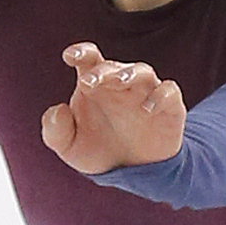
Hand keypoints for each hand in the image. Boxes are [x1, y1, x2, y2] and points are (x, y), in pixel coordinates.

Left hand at [41, 43, 185, 174]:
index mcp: (95, 84)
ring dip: (130, 74)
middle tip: (89, 82)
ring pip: (142, 71)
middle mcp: (121, 84)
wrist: (134, 172)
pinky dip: (161, 95)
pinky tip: (148, 108)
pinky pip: (169, 91)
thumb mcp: (70, 149)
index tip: (69, 56)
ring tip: (119, 83)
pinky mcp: (170, 108)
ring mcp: (146, 93)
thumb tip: (57, 110)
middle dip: (102, 71)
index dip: (81, 52)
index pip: (89, 59)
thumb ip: (55, 132)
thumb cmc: (98, 151)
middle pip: (113, 67)